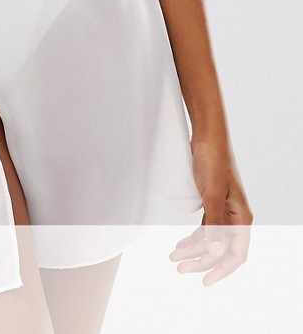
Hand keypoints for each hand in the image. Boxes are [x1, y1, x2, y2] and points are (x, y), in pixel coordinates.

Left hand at [168, 136, 252, 284]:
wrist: (207, 136)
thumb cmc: (213, 161)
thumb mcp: (212, 194)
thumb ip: (214, 223)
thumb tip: (215, 251)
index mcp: (241, 217)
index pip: (236, 254)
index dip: (222, 270)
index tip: (205, 281)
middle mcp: (235, 216)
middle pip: (220, 249)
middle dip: (200, 261)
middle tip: (179, 267)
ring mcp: (223, 210)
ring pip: (210, 239)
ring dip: (193, 249)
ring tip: (174, 257)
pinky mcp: (212, 202)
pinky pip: (205, 227)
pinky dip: (193, 237)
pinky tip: (181, 243)